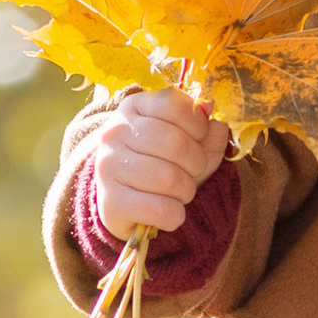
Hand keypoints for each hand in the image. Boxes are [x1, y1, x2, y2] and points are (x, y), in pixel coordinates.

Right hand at [90, 88, 226, 243]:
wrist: (127, 202)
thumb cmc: (165, 163)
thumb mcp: (192, 140)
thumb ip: (207, 125)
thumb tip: (210, 105)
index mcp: (135, 107)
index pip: (172, 103)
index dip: (197, 124)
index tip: (199, 138)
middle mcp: (115, 132)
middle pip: (174, 143)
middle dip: (197, 163)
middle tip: (193, 172)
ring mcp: (108, 166)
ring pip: (168, 179)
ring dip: (186, 191)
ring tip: (180, 192)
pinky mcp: (109, 201)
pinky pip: (160, 210)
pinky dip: (175, 215)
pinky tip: (168, 211)